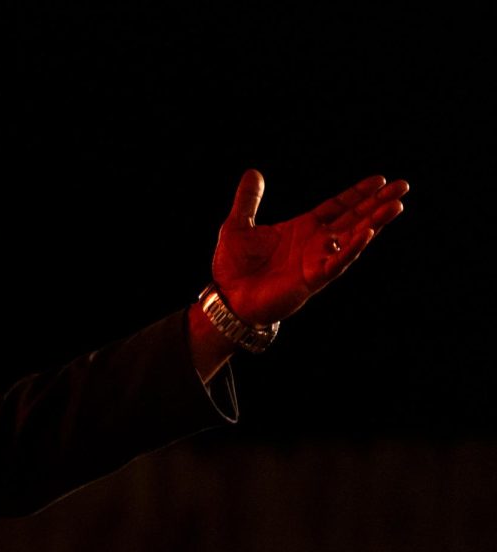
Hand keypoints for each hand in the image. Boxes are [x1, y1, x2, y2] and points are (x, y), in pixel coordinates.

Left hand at [212, 169, 407, 323]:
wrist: (227, 299)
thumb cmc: (234, 268)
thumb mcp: (238, 225)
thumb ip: (248, 200)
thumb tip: (252, 172)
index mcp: (302, 229)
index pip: (338, 207)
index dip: (358, 193)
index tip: (380, 179)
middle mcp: (315, 243)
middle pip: (354, 218)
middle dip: (377, 203)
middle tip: (403, 186)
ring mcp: (316, 261)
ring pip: (353, 238)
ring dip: (375, 222)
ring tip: (397, 206)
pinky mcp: (312, 278)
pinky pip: (338, 262)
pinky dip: (352, 248)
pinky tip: (368, 233)